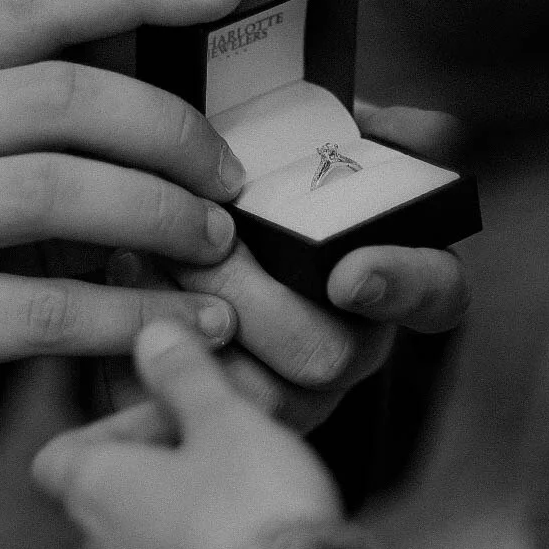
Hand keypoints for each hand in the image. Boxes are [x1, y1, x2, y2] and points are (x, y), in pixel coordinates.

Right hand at [0, 0, 247, 548]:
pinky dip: (135, 316)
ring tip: (216, 247)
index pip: (34, 2)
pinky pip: (44, 312)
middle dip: (171, 130)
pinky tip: (192, 325)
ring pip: (55, 192)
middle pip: (61, 96)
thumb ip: (20, 128)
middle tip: (232, 177)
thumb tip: (174, 117)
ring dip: (161, 217)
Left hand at [32, 321, 340, 548]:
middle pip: (113, 505)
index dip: (115, 430)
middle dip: (165, 478)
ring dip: (191, 531)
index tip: (175, 415)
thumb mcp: (224, 419)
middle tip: (230, 454)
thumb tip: (152, 334)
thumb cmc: (250, 510)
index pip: (62, 455)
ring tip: (257, 508)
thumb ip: (184, 375)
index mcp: (91, 494)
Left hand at [95, 102, 470, 434]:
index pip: (437, 294)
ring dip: (191, 324)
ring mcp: (287, 396)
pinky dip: (138, 363)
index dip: (403, 284)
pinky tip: (111, 302)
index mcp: (383, 279)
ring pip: (258, 396)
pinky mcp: (215, 423)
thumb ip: (351, 130)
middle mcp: (346, 346)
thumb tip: (423, 125)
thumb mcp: (297, 143)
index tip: (348, 271)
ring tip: (137, 259)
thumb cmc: (237, 183)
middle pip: (328, 353)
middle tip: (198, 245)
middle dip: (251, 294)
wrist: (148, 231)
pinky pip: (183, 417)